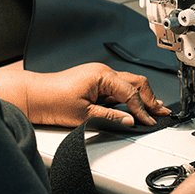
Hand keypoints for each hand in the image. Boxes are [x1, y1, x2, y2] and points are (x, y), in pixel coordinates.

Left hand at [24, 63, 170, 127]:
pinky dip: (129, 96)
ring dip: (141, 96)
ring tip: (154, 108)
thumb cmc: (52, 100)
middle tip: (161, 112)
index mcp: (102, 76)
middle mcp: (103, 72)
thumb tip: (130, 120)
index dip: (142, 109)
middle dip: (150, 98)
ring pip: (129, 83)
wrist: (34, 96)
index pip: (131, 93)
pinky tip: (136, 105)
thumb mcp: (84, 115)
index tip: (149, 121)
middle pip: (136, 82)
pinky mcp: (95, 82)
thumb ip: (111, 117)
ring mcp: (99, 76)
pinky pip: (118, 87)